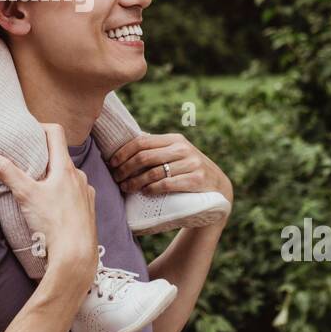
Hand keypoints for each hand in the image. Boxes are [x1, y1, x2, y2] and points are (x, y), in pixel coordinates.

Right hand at [0, 123, 98, 282]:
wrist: (77, 256)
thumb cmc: (53, 223)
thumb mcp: (26, 195)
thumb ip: (7, 173)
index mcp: (65, 168)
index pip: (56, 132)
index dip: (41, 127)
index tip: (28, 133)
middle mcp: (79, 177)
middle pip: (60, 156)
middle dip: (43, 157)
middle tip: (25, 163)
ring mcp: (86, 194)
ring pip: (67, 177)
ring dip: (53, 178)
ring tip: (37, 189)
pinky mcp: (88, 210)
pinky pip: (74, 195)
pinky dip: (62, 195)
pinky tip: (51, 209)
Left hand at [108, 132, 232, 201]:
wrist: (219, 188)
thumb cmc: (188, 171)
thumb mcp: (176, 155)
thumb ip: (157, 150)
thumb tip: (123, 149)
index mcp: (174, 139)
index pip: (142, 141)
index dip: (123, 152)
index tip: (111, 163)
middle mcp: (183, 148)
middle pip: (145, 157)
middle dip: (125, 168)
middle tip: (116, 178)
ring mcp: (191, 164)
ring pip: (153, 172)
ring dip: (135, 181)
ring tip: (125, 187)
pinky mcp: (196, 180)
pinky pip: (166, 184)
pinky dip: (151, 189)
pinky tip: (144, 192)